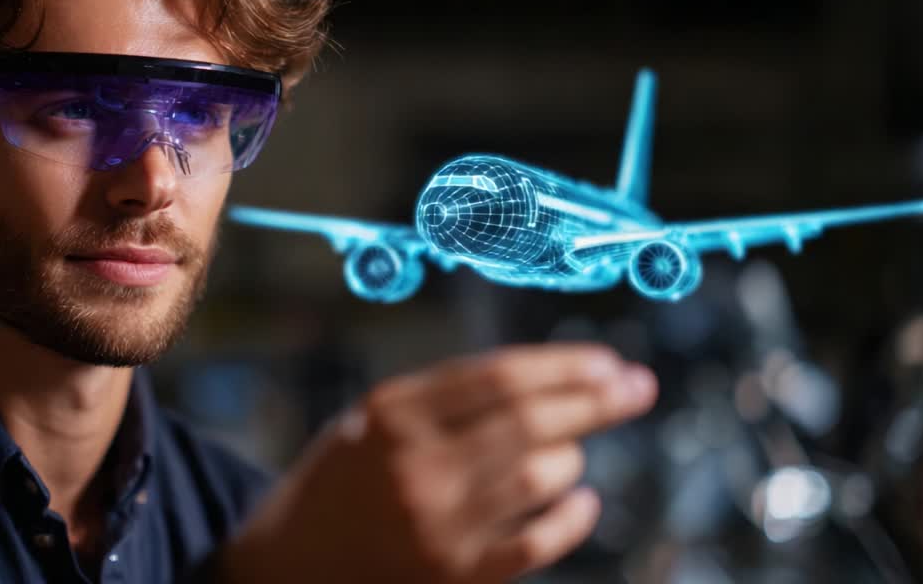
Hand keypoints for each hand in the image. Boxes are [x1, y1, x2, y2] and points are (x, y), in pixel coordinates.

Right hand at [218, 343, 656, 583]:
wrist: (285, 566)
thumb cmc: (335, 484)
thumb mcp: (368, 420)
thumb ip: (439, 399)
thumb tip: (540, 381)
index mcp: (392, 412)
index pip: (498, 377)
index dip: (564, 365)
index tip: (607, 361)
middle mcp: (416, 464)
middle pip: (529, 420)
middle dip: (596, 399)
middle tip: (637, 387)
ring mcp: (438, 524)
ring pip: (539, 477)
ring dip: (572, 455)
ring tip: (575, 449)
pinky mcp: (455, 575)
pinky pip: (536, 544)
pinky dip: (570, 519)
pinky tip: (583, 500)